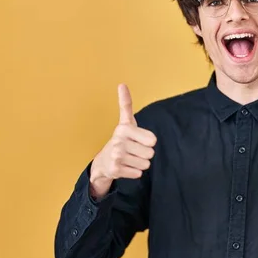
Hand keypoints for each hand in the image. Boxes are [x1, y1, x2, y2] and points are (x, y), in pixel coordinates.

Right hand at [89, 84, 156, 198]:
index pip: (152, 140)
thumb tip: (122, 84)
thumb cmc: (121, 139)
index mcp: (124, 128)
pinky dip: (134, 172)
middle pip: (150, 153)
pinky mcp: (115, 170)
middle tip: (133, 150)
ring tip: (129, 158)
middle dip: (144, 153)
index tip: (137, 139)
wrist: (104, 160)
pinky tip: (125, 166)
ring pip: (145, 164)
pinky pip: (138, 173)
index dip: (148, 141)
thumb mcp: (125, 121)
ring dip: (139, 163)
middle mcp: (119, 141)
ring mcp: (116, 156)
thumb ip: (126, 104)